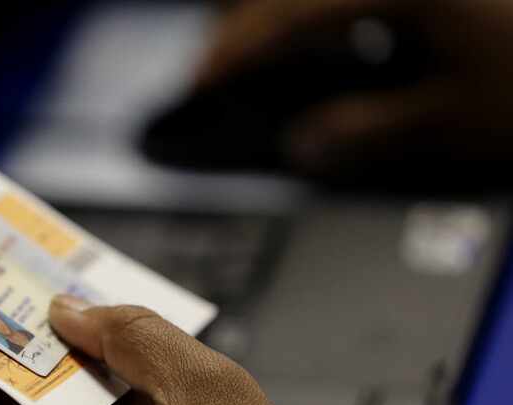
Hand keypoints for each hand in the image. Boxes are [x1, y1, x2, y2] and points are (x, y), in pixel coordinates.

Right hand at [197, 0, 512, 174]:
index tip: (198, 83)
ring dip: (289, 18)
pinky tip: (343, 39)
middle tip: (223, 71)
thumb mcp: (453, 118)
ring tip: (270, 56)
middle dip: (249, 28)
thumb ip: (363, 133)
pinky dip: (335, 13)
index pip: (283, 17)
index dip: (232, 55)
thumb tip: (305, 144)